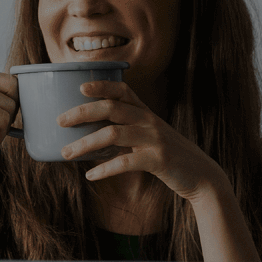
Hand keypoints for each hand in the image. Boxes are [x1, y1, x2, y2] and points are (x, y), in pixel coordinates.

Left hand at [56, 81, 230, 200]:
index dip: (102, 85)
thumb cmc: (170, 157)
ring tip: (66, 153)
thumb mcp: (151, 137)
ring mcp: (155, 140)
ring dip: (85, 144)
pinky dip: (105, 169)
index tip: (80, 87)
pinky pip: (126, 162)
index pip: (123, 90)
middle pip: (112, 108)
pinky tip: (90, 176)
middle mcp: (150, 121)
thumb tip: (92, 135)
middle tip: (60, 121)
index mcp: (147, 113)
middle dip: (82, 112)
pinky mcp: (158, 160)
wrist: (202, 176)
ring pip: (113, 134)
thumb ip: (129, 130)